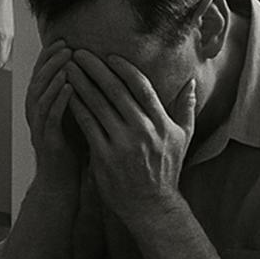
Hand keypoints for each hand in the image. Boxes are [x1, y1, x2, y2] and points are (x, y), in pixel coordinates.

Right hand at [25, 40, 81, 192]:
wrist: (62, 183)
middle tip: (65, 46)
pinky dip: (59, 100)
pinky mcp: (47, 141)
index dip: (50, 56)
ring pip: (40, 96)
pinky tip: (71, 87)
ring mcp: (39, 128)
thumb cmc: (72, 149)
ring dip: (53, 76)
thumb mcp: (75, 116)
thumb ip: (77, 95)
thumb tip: (93, 71)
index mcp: (41, 107)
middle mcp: (35, 115)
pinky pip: (50, 117)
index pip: (42, 75)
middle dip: (51, 61)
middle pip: (38, 80)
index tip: (65, 40)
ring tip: (67, 61)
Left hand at [65, 51, 195, 223]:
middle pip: (115, 91)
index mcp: (160, 122)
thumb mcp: (184, 138)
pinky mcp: (105, 156)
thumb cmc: (167, 169)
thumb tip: (192, 81)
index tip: (108, 55)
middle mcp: (143, 130)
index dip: (123, 68)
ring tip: (68, 68)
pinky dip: (77, 108)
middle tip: (79, 53)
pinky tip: (67, 96)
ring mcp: (123, 144)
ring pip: (98, 106)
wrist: (152, 205)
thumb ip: (186, 108)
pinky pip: (88, 126)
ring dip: (81, 84)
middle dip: (95, 69)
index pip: (141, 87)